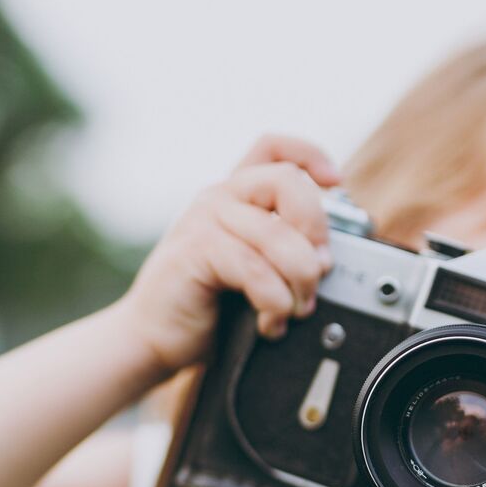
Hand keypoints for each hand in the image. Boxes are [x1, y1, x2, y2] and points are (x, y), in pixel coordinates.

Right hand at [116, 133, 340, 375]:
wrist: (151, 339)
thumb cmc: (204, 308)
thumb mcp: (254, 272)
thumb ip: (283, 252)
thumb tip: (327, 259)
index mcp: (235, 196)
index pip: (273, 147)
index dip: (311, 155)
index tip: (334, 183)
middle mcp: (219, 198)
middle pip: (287, 181)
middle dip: (316, 229)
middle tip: (318, 271)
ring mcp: (204, 220)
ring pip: (277, 234)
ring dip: (299, 280)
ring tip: (295, 310)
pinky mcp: (194, 250)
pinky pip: (255, 268)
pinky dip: (274, 301)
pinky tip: (270, 322)